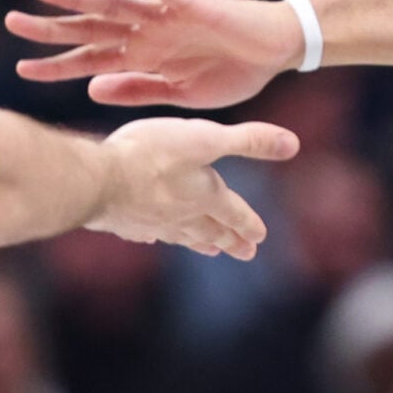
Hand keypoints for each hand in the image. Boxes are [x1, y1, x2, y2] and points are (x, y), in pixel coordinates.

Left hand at [7, 0, 304, 108]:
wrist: (275, 51)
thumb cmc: (232, 73)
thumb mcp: (180, 96)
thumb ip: (138, 90)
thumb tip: (90, 88)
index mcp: (142, 59)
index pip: (89, 61)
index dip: (56, 66)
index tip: (20, 69)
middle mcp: (144, 33)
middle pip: (89, 29)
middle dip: (51, 28)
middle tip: (10, 23)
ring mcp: (163, 14)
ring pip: (111, 3)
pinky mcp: (187, 0)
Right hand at [86, 117, 299, 256]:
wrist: (100, 178)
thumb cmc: (153, 154)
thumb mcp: (206, 138)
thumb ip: (248, 141)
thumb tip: (291, 144)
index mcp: (206, 196)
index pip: (235, 213)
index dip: (249, 223)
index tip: (260, 237)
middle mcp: (182, 214)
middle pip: (212, 230)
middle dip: (229, 241)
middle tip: (246, 254)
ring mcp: (152, 221)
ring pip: (181, 235)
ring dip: (198, 242)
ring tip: (208, 250)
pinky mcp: (124, 221)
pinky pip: (146, 232)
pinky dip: (154, 235)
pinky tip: (152, 236)